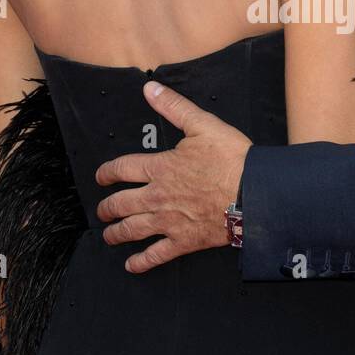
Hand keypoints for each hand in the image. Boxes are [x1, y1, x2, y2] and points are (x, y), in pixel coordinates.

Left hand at [96, 82, 250, 271]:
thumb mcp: (203, 125)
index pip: (121, 169)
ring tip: (109, 235)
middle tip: (102, 210)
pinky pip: (155, 255)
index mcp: (160, 168)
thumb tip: (150, 90)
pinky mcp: (183, 241)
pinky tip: (131, 264)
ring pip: (132, 230)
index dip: (107, 173)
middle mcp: (157, 197)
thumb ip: (174, 107)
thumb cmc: (231, 159)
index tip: (101, 177)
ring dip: (116, 233)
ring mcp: (168, 221)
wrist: (254, 194)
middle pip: (120, 204)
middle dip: (107, 208)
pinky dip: (140, 262)